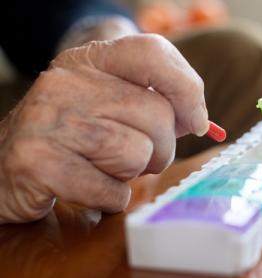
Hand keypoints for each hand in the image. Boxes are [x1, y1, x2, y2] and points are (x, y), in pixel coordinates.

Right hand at [0, 34, 208, 223]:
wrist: (3, 166)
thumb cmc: (72, 138)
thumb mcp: (108, 105)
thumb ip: (154, 103)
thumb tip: (199, 119)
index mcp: (89, 61)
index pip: (152, 52)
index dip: (187, 88)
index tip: (196, 120)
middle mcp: (67, 83)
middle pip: (158, 116)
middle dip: (161, 149)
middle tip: (138, 158)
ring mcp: (50, 120)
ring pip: (138, 153)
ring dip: (132, 174)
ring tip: (105, 170)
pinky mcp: (38, 162)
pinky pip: (111, 190)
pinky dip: (111, 198)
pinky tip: (89, 188)